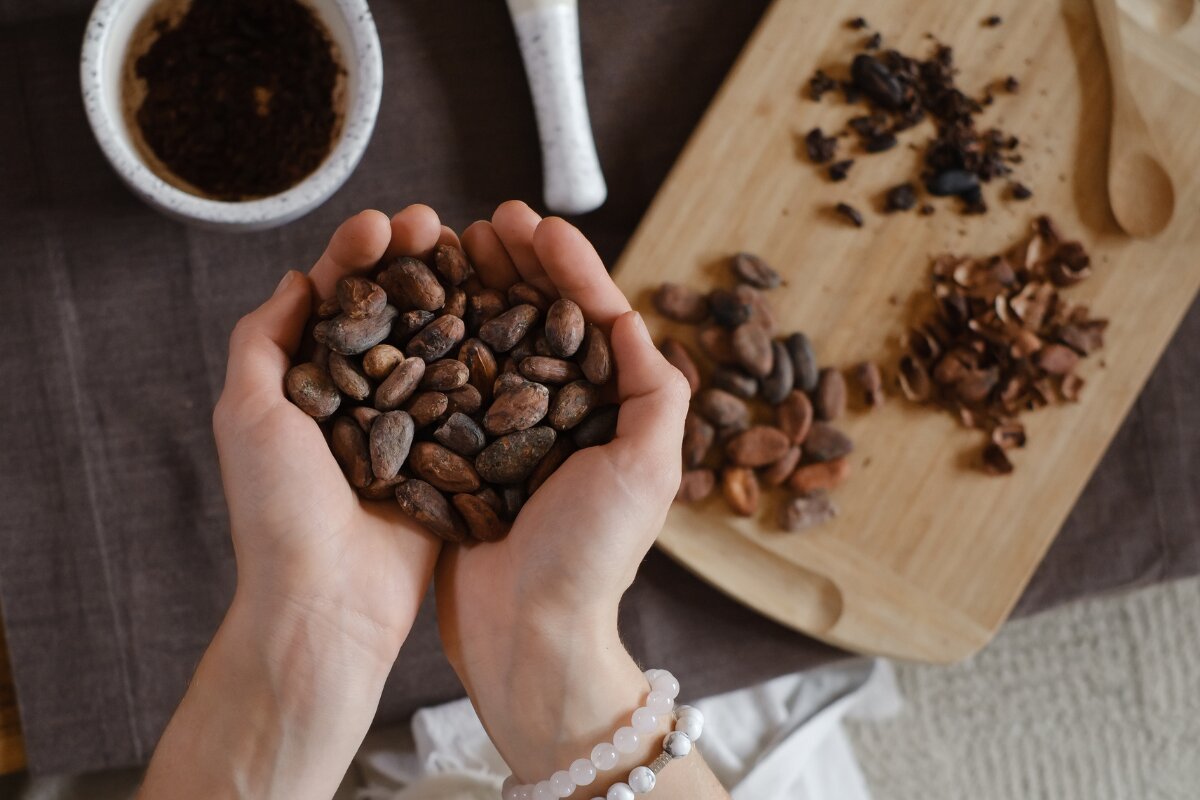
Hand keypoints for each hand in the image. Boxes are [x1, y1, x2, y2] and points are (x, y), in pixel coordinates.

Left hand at [213, 206, 446, 668]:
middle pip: (394, 309)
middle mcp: (362, 396)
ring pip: (437, 342)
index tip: (387, 223)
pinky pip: (472, 394)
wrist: (329, 601)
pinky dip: (487, 352)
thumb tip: (296, 277)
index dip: (360, 253)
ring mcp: (410, 424)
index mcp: (310, 381)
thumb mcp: (246, 412)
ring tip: (476, 254)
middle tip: (439, 223)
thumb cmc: (276, 510)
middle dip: (415, 261)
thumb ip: (263, 339)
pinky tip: (507, 315)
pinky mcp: (450, 455)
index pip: (336, 297)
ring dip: (455, 294)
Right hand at [435, 202, 692, 785]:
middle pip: (539, 318)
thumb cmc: (592, 556)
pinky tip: (418, 306)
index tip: (536, 224)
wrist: (526, 635)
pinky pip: (451, 382)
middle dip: (516, 264)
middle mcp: (561, 414)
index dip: (567, 265)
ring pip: (492, 339)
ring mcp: (509, 431)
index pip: (592, 318)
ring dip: (475, 288)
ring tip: (449, 246)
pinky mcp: (461, 453)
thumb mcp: (648, 470)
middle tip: (484, 222)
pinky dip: (439, 339)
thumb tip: (632, 320)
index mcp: (611, 410)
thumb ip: (655, 392)